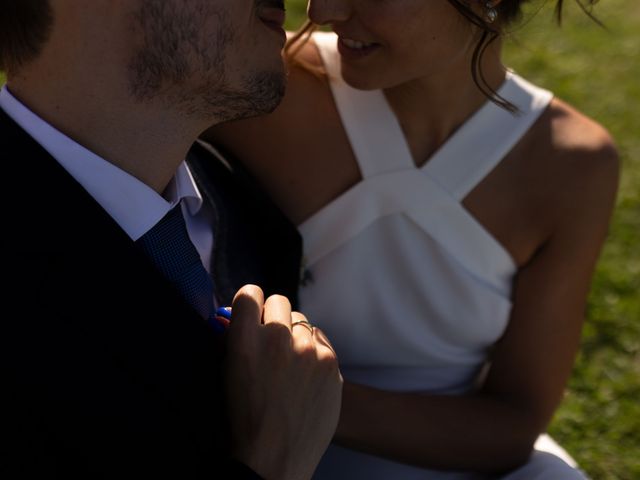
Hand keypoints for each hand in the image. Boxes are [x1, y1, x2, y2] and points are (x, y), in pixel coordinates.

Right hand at [225, 285, 342, 479]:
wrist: (274, 460)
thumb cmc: (243, 422)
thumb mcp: (225, 376)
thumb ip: (231, 340)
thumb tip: (234, 315)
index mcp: (244, 342)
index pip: (249, 293)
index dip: (249, 302)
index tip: (251, 311)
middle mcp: (277, 339)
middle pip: (278, 301)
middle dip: (272, 317)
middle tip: (270, 339)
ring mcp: (308, 350)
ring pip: (301, 320)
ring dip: (293, 334)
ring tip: (288, 363)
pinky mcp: (330, 361)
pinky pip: (319, 339)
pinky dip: (312, 350)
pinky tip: (304, 374)